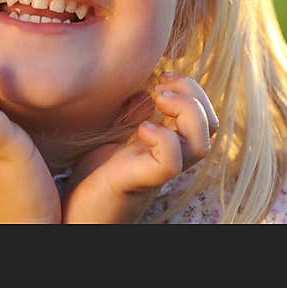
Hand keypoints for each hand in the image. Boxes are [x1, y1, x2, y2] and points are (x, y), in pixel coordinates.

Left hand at [62, 72, 218, 222]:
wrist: (75, 213)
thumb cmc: (92, 171)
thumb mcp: (113, 130)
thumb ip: (132, 109)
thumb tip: (144, 80)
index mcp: (166, 141)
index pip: (204, 114)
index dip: (192, 88)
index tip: (162, 74)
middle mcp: (168, 157)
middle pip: (211, 126)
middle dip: (193, 93)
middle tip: (160, 84)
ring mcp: (156, 171)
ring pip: (201, 145)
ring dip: (186, 111)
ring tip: (157, 98)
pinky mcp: (139, 182)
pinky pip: (169, 164)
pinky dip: (163, 140)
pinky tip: (142, 128)